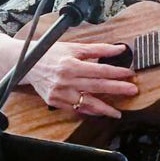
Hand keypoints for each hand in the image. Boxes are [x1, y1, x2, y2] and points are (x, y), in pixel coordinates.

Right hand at [23, 41, 137, 118]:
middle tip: (132, 91)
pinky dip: (88, 111)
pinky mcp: (55, 101)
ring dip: (103, 109)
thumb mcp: (74, 47)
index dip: (117, 72)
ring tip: (117, 112)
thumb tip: (119, 48)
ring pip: (86, 103)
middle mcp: (65, 80)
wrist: (27, 63)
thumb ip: (98, 49)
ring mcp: (59, 93)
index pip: (100, 70)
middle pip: (97, 86)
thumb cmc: (51, 53)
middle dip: (117, 89)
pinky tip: (98, 112)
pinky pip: (75, 109)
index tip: (129, 74)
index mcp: (71, 64)